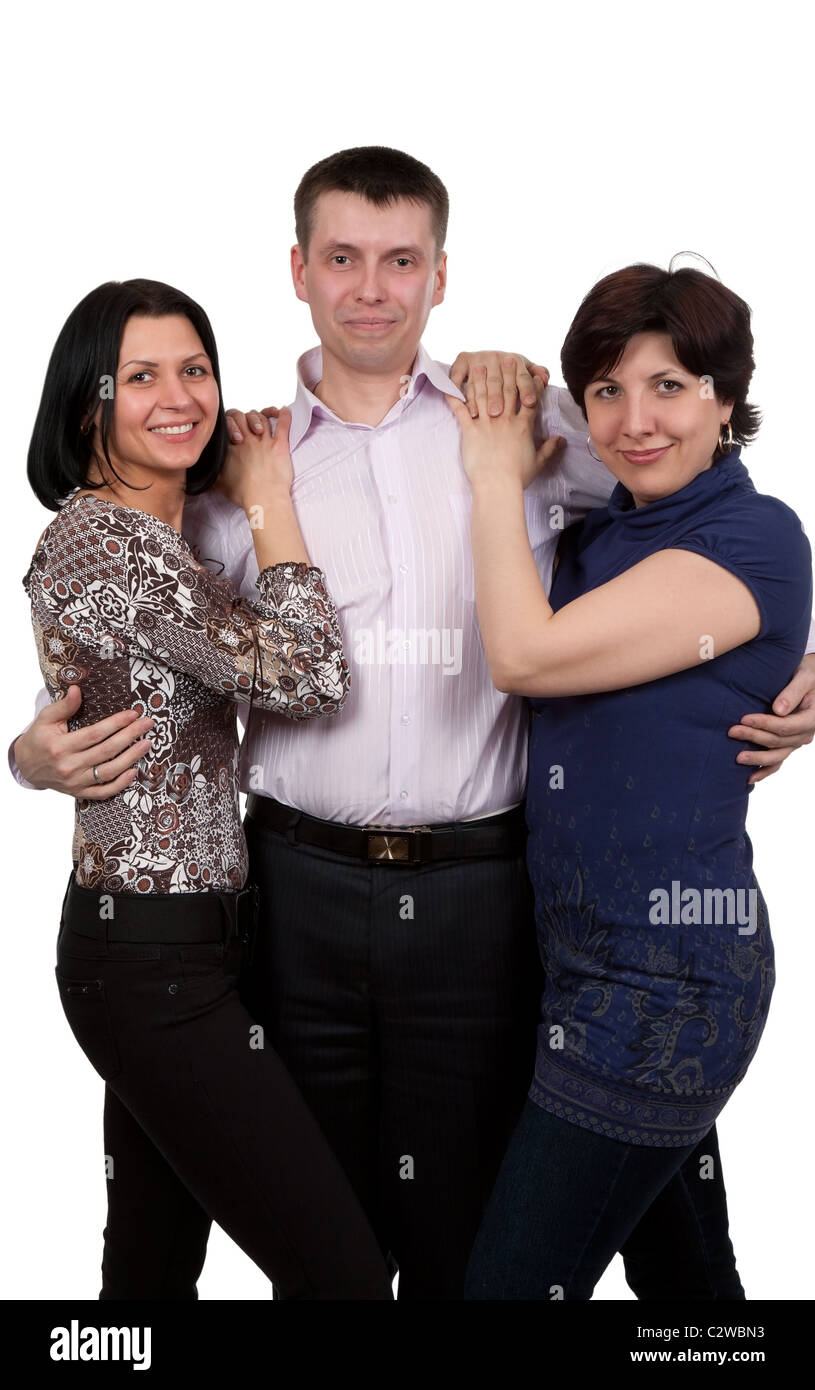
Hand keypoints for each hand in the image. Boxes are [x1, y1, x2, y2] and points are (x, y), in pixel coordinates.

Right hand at [14, 685, 154, 798]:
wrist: (26, 766)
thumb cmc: (39, 738)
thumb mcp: (46, 719)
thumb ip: (64, 706)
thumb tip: (77, 689)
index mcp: (60, 746)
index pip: (95, 734)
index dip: (116, 724)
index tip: (133, 714)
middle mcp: (68, 766)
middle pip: (106, 751)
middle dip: (130, 736)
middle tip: (147, 724)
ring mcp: (75, 782)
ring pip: (109, 772)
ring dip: (131, 758)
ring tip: (147, 744)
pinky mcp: (78, 792)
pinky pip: (103, 792)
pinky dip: (120, 784)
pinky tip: (134, 772)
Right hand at [216, 407, 293, 513]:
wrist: (264, 499)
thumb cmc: (243, 494)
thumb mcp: (218, 482)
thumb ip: (213, 469)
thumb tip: (207, 466)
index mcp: (230, 446)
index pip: (227, 422)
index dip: (229, 423)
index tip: (233, 432)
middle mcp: (247, 439)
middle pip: (243, 416)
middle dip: (244, 418)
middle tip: (248, 428)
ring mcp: (264, 441)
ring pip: (262, 418)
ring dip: (261, 416)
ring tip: (262, 424)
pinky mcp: (280, 445)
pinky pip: (283, 424)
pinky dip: (284, 415)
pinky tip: (284, 410)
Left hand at [446, 361, 564, 489]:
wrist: (498, 485)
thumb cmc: (518, 476)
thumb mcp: (538, 462)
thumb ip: (549, 448)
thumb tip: (561, 440)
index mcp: (523, 426)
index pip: (528, 399)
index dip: (530, 384)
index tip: (531, 372)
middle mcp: (505, 420)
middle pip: (506, 391)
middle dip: (506, 373)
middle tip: (505, 359)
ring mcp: (486, 424)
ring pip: (483, 396)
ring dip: (480, 379)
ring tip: (478, 366)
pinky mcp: (470, 431)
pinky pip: (460, 412)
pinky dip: (454, 399)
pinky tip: (450, 388)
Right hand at [449, 351, 549, 417]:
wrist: (486, 362)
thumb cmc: (510, 374)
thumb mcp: (525, 372)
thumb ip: (538, 374)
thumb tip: (545, 378)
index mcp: (515, 360)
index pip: (523, 376)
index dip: (527, 389)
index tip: (530, 403)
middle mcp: (496, 357)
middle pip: (497, 381)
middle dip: (497, 397)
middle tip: (497, 413)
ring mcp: (479, 358)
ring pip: (478, 381)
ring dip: (476, 399)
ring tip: (477, 415)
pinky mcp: (462, 361)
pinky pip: (459, 377)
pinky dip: (459, 390)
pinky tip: (462, 405)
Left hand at [728, 652, 814, 783]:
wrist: (813, 679)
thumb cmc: (808, 673)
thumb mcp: (804, 676)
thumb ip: (792, 692)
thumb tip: (779, 710)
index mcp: (811, 718)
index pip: (785, 726)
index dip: (764, 724)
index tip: (744, 719)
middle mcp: (806, 733)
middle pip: (777, 741)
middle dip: (754, 737)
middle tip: (731, 731)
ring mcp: (797, 741)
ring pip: (777, 755)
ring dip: (757, 758)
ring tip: (737, 758)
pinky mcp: (789, 744)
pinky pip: (778, 761)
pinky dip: (765, 770)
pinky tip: (750, 778)